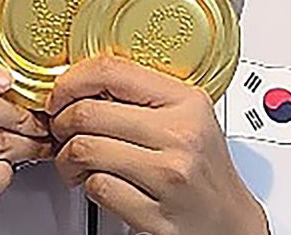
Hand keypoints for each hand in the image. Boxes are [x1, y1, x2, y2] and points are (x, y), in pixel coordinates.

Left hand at [47, 55, 267, 234]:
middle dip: (61, 122)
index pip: (113, 71)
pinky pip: (98, 188)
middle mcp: (180, 136)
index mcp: (186, 102)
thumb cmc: (204, 165)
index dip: (73, 79)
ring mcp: (168, 177)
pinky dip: (88, 185)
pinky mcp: (156, 216)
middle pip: (88, 112)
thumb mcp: (188, 115)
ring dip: (67, 157)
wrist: (230, 221)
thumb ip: (144, 94)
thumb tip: (85, 80)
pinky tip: (98, 182)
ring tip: (74, 159)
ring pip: (86, 150)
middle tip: (62, 128)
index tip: (61, 92)